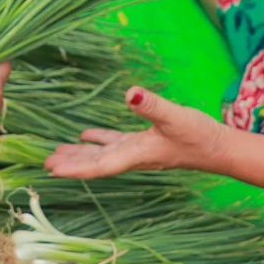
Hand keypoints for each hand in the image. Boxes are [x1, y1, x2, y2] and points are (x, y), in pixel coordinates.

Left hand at [44, 86, 224, 177]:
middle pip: (95, 164)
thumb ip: (152, 106)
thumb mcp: (174, 116)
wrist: (219, 148)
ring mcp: (137, 150)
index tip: (52, 170)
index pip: (99, 166)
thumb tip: (130, 93)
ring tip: (55, 154)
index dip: (75, 169)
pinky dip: (98, 141)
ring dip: (79, 155)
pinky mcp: (144, 142)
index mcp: (135, 155)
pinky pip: (114, 144)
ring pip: (102, 154)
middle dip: (71, 164)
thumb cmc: (199, 135)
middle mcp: (132, 157)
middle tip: (44, 164)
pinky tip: (84, 136)